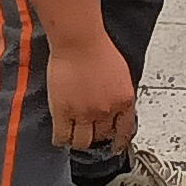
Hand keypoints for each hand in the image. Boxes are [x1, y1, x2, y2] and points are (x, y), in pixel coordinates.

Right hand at [47, 31, 137, 154]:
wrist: (78, 40)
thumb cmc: (97, 47)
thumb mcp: (120, 73)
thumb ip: (119, 92)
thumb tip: (115, 104)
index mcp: (124, 100)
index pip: (125, 131)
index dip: (119, 141)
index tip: (115, 145)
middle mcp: (107, 111)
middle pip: (102, 136)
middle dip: (96, 135)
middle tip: (89, 132)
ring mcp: (85, 113)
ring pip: (83, 142)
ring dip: (79, 140)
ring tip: (74, 137)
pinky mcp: (64, 112)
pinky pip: (63, 137)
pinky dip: (62, 140)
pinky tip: (61, 137)